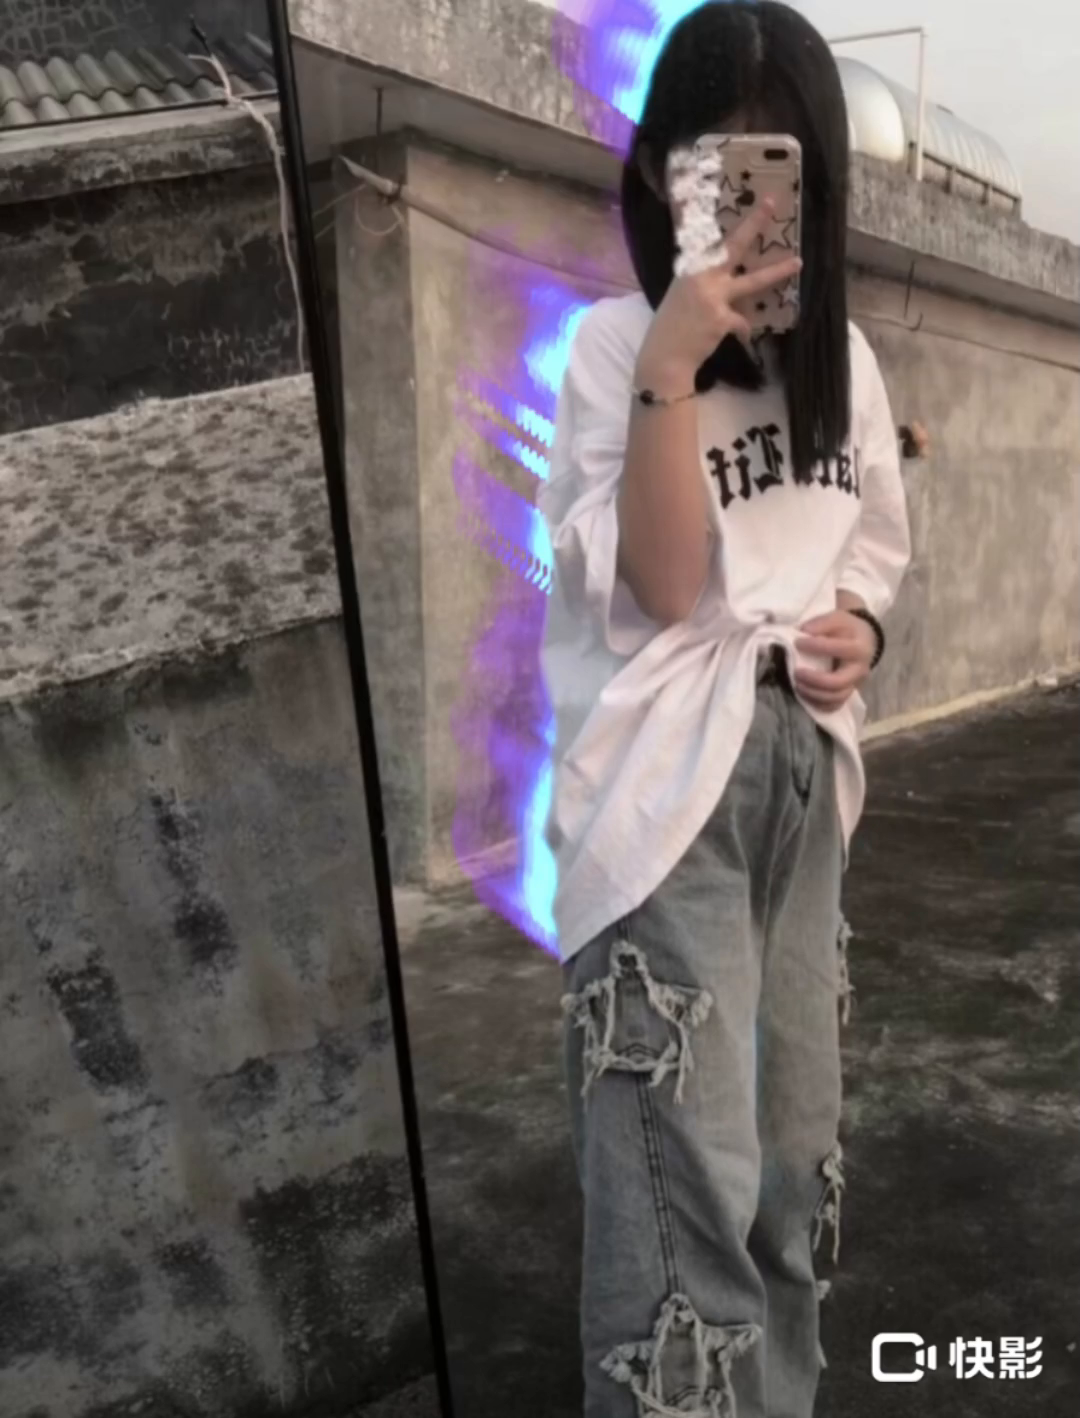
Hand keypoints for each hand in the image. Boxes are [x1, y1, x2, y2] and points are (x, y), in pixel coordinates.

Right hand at [635, 198, 801, 391]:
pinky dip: (742, 330)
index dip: (712, 213)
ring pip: (752, 281)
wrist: (664, 358)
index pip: (704, 238)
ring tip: (798, 262)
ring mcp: (712, 296)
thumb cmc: (670, 328)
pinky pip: (743, 323)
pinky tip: (736, 336)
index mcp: (689, 269)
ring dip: (777, 271)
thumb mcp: (680, 295)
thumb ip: (700, 282)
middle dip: (754, 223)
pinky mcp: (722, 318)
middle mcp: (701, 276)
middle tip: (771, 203)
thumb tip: (720, 278)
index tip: (718, 192)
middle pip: (733, 246)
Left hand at [794, 611, 877, 712]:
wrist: (864, 640)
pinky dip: (819, 705)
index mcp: (859, 648)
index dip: (816, 647)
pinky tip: (805, 695)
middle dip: (814, 680)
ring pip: (836, 698)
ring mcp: (855, 684)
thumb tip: (803, 631)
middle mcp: (860, 669)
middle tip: (796, 672)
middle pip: (838, 682)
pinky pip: (835, 706)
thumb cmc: (848, 629)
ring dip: (813, 694)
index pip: (839, 649)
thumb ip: (821, 623)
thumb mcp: (838, 618)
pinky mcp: (849, 693)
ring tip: (797, 685)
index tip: (797, 642)